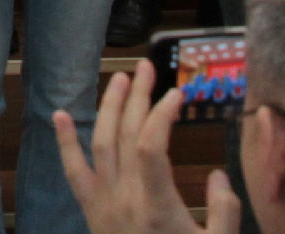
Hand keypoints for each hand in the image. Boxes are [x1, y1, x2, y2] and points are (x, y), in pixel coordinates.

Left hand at [55, 59, 243, 233]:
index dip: (161, 115)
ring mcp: (103, 208)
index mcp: (156, 209)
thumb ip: (224, 211)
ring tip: (120, 78)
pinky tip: (60, 115)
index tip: (178, 95)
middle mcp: (124, 202)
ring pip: (100, 145)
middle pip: (125, 136)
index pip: (151, 146)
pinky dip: (66, 142)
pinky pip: (73, 173)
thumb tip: (218, 176)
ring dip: (108, 108)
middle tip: (147, 67)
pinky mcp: (92, 216)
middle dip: (136, 98)